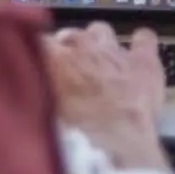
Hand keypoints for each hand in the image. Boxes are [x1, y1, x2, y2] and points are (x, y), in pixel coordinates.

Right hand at [47, 23, 169, 173]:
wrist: (114, 143)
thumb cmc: (72, 135)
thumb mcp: (38, 114)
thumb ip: (33, 93)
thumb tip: (30, 92)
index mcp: (51, 57)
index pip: (38, 42)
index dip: (40, 55)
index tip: (39, 68)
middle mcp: (81, 45)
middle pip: (69, 35)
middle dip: (69, 50)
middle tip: (70, 74)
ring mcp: (114, 50)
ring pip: (100, 30)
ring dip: (98, 42)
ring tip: (100, 63)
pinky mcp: (144, 60)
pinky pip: (144, 37)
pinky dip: (141, 44)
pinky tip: (140, 54)